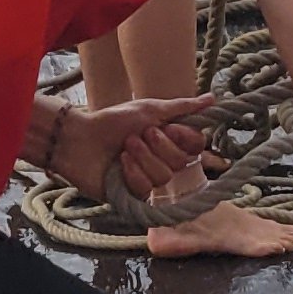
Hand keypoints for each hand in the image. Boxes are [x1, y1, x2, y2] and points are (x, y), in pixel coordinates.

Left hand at [53, 93, 217, 203]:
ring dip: (143, 158)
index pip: (197, 146)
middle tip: (138, 135)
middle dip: (158, 146)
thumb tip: (213, 98)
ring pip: (165, 177)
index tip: (167, 127)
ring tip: (124, 148)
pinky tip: (119, 164)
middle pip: (182, 162)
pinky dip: (132, 173)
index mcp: (170, 140)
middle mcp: (163, 160)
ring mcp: (149, 179)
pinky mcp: (134, 195)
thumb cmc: (112, 121)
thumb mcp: (150, 109)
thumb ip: (183, 107)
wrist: (78, 139)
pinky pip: (146, 189)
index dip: (185, 138)